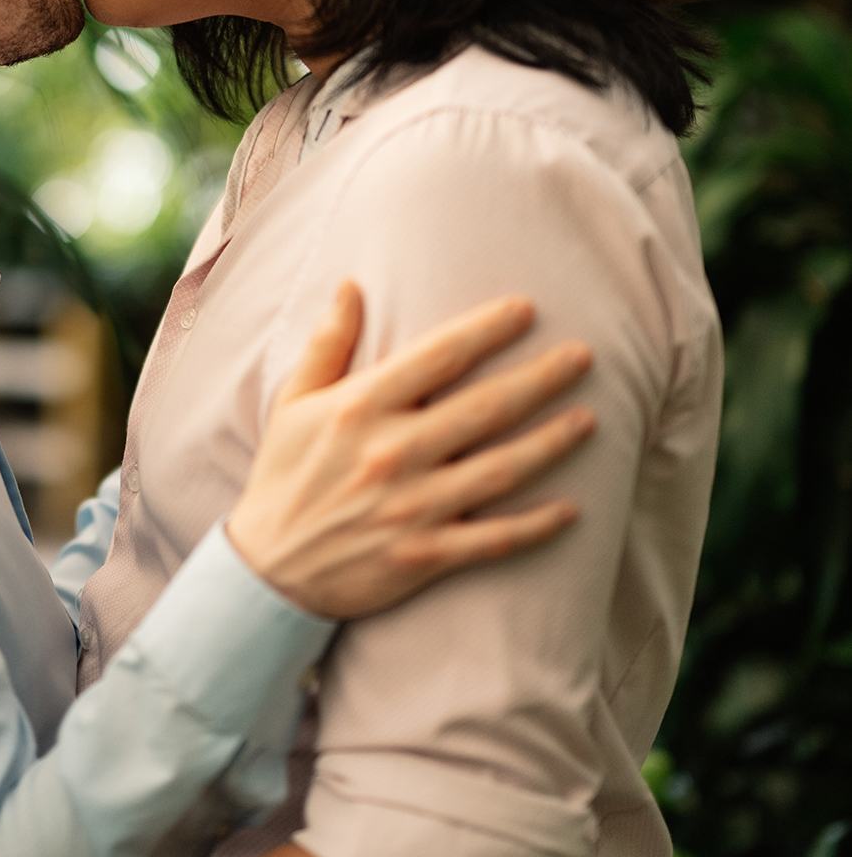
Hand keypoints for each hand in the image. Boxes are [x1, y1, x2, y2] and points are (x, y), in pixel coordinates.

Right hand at [225, 286, 590, 618]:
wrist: (268, 570)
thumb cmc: (283, 477)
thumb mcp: (292, 403)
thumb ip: (327, 344)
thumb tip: (351, 286)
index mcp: (360, 409)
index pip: (438, 357)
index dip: (487, 329)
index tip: (527, 308)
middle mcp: (392, 454)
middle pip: (484, 408)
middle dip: (540, 379)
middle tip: (584, 356)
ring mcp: (412, 508)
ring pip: (500, 469)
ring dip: (550, 444)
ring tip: (589, 420)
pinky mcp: (424, 556)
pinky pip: (493, 540)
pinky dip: (534, 526)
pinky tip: (571, 510)